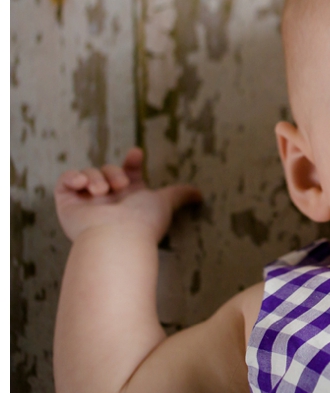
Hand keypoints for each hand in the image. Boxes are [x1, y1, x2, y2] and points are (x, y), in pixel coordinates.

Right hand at [54, 147, 201, 241]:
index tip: (137, 154)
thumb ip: (180, 195)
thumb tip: (200, 195)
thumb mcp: (166, 202)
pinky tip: (83, 185)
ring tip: (102, 191)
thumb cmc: (143, 222)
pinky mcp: (68, 204)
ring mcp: (87, 202)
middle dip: (114, 172)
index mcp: (130, 196)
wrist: (117, 238)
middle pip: (108, 169)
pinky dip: (73, 177)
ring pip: (88, 173)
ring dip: (96, 177)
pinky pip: (65, 181)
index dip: (132, 161)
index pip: (129, 172)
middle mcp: (109, 199)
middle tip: (121, 186)